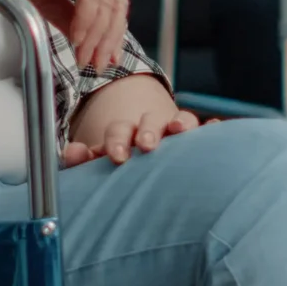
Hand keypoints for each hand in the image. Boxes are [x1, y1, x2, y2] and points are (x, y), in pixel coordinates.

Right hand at [0, 0, 130, 70]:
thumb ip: (66, 16)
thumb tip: (80, 39)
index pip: (113, 4)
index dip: (113, 33)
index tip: (106, 57)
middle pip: (117, 6)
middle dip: (109, 39)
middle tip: (98, 64)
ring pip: (106, 4)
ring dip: (97, 35)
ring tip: (84, 56)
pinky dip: (86, 21)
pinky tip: (76, 38)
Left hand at [65, 75, 199, 166]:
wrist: (142, 158)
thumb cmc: (121, 165)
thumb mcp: (98, 161)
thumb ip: (82, 159)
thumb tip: (71, 153)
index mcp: (125, 132)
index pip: (120, 130)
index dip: (118, 140)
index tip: (116, 156)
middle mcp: (151, 128)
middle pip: (150, 121)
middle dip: (148, 130)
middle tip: (145, 145)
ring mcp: (175, 132)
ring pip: (181, 120)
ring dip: (180, 122)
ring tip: (178, 129)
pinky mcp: (196, 141)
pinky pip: (207, 131)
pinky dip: (212, 129)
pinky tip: (215, 128)